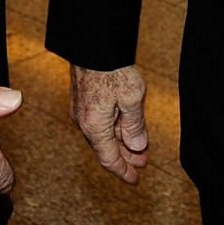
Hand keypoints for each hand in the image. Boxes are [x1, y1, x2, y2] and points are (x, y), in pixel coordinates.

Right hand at [69, 63, 149, 183]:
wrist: (93, 45)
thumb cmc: (112, 70)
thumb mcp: (132, 99)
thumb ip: (134, 126)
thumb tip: (137, 147)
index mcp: (95, 128)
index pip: (109, 159)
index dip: (123, 171)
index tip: (135, 179)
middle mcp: (83, 122)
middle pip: (106, 147)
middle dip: (126, 155)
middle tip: (143, 160)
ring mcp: (80, 110)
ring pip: (102, 133)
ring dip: (120, 140)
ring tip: (139, 142)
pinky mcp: (81, 98)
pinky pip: (98, 121)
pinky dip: (113, 127)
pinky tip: (125, 123)